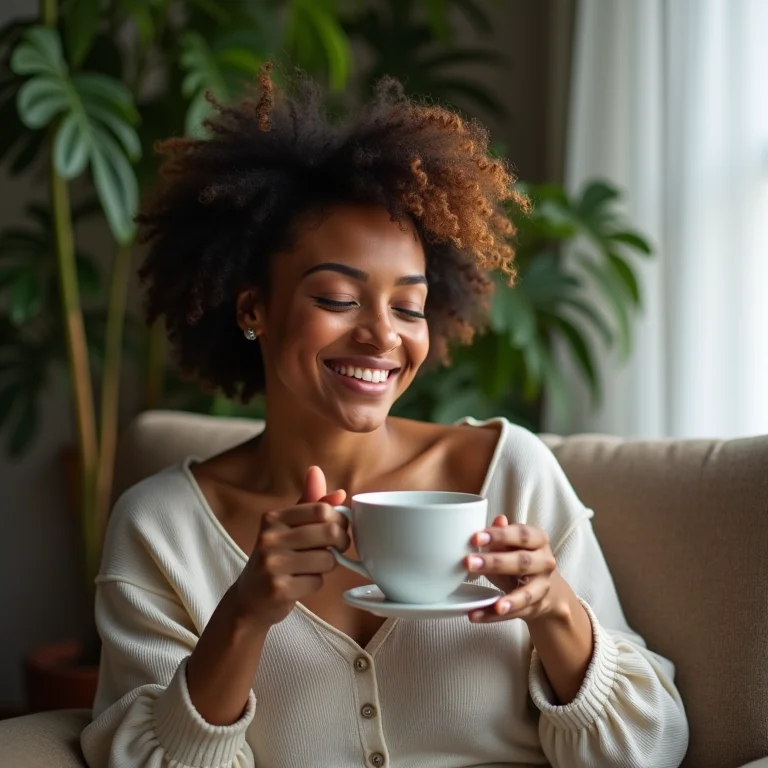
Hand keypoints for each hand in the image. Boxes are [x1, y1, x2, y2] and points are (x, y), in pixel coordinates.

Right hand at [234, 466, 348, 628]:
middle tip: (338, 548)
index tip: (340, 528)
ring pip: (327, 559)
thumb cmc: (275, 559)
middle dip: (342, 541)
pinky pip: (317, 581)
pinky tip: (302, 583)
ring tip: (315, 566)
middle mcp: (269, 538)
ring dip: (329, 565)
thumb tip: (340, 492)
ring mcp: (272, 564)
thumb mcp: (288, 528)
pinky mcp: (278, 589)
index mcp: (273, 518)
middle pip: (329, 532)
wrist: (249, 599)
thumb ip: (313, 505)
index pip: (321, 509)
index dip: (340, 519)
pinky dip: (317, 583)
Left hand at [464, 515, 557, 623]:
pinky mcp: (535, 607)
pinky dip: (493, 616)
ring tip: (493, 605)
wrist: (547, 588)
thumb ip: (502, 535)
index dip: (499, 535)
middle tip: (468, 562)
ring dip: (507, 600)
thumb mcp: (511, 544)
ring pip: (527, 594)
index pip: (521, 535)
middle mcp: (545, 562)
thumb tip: (498, 520)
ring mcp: (542, 587)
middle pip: (522, 562)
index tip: (475, 538)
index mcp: (538, 540)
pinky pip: (515, 614)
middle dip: (495, 563)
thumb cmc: (520, 558)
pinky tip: (476, 615)